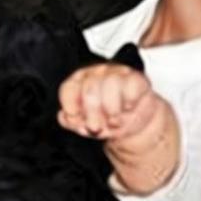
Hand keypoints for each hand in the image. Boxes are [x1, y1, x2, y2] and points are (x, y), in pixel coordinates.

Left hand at [58, 64, 179, 194]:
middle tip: (95, 127)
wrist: (134, 124)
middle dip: (92, 113)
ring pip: (111, 84)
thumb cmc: (106, 120)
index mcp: (79, 82)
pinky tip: (128, 108)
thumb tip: (64, 117)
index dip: (70, 104)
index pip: (69, 87)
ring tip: (114, 121)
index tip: (75, 118)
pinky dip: (129, 102)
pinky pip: (131, 86)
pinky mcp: (136, 78)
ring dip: (112, 110)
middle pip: (90, 89)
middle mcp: (96, 73)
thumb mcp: (87, 125)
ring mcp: (117, 73)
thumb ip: (72, 122)